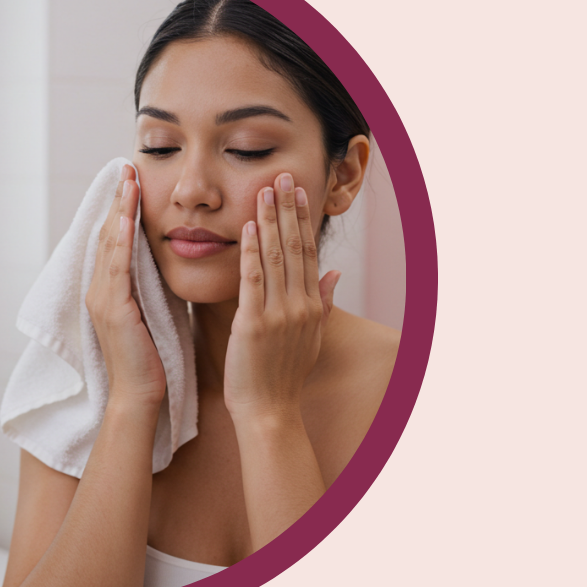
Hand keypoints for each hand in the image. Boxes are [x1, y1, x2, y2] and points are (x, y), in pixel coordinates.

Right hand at [84, 165, 168, 406]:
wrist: (138, 396)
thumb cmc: (150, 360)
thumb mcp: (152, 315)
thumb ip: (152, 289)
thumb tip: (166, 265)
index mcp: (110, 291)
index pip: (115, 241)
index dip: (122, 210)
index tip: (133, 182)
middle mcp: (100, 290)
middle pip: (108, 234)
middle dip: (117, 201)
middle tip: (126, 168)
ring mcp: (102, 298)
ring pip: (110, 244)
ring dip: (118, 210)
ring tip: (127, 181)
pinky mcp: (112, 309)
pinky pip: (116, 268)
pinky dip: (120, 241)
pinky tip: (127, 219)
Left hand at [223, 173, 340, 422]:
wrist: (268, 411)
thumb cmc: (281, 376)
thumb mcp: (310, 337)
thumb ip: (322, 302)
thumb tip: (335, 272)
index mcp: (311, 305)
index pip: (307, 252)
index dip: (302, 219)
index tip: (297, 190)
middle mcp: (299, 305)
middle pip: (295, 247)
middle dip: (288, 209)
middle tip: (283, 175)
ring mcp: (278, 314)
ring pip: (276, 257)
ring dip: (270, 220)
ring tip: (265, 189)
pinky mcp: (254, 324)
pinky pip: (253, 281)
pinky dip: (253, 252)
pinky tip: (250, 227)